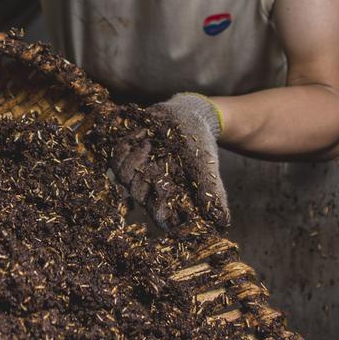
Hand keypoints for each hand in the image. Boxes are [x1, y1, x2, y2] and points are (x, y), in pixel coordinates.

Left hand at [111, 92, 229, 230]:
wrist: (190, 116)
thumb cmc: (199, 146)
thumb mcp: (208, 169)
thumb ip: (212, 194)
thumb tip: (223, 223)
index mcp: (167, 195)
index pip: (160, 215)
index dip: (161, 214)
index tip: (167, 200)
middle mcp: (148, 184)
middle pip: (138, 194)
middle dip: (145, 182)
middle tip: (157, 166)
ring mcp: (135, 168)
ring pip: (124, 175)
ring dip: (135, 161)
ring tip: (149, 145)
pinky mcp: (126, 150)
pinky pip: (115, 155)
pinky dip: (125, 147)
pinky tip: (140, 137)